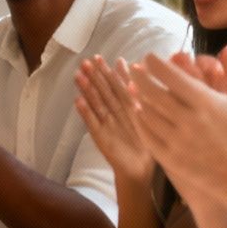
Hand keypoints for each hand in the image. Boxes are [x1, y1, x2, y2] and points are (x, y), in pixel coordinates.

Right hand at [74, 56, 155, 184]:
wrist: (141, 170)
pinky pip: (93, 124)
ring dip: (86, 90)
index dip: (106, 72)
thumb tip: (141, 72)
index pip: (115, 85)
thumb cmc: (147, 141)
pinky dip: (86, 113)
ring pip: (96, 104)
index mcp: (127, 107)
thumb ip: (142, 94)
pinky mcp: (101, 138)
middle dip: (94, 77)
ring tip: (78, 76)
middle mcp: (115, 113)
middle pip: (103, 92)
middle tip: (84, 63)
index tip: (97, 57)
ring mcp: (106, 125)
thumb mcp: (149, 115)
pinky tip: (78, 101)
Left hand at [127, 47, 226, 206]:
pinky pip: (147, 136)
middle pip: (153, 92)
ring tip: (132, 89)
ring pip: (147, 113)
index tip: (148, 58)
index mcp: (206, 102)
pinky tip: (138, 113)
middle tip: (134, 70)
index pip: (171, 76)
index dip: (155, 64)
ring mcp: (177, 141)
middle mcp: (188, 120)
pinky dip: (140, 122)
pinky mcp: (172, 159)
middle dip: (140, 78)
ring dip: (137, 98)